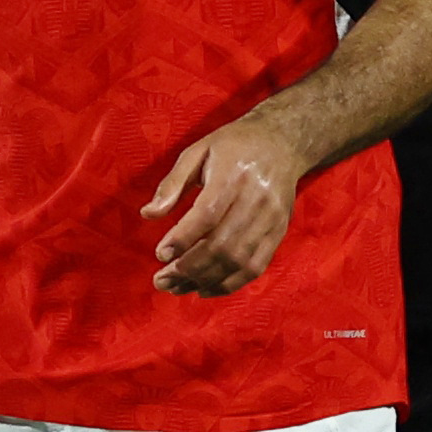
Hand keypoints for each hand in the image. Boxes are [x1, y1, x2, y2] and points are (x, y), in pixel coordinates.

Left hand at [141, 117, 308, 296]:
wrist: (283, 142)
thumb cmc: (234, 145)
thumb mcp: (198, 151)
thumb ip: (172, 183)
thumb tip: (148, 214)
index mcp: (233, 175)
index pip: (208, 215)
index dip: (183, 239)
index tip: (160, 254)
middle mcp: (256, 199)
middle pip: (222, 245)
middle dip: (188, 268)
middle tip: (161, 280)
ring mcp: (271, 219)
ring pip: (238, 261)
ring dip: (205, 280)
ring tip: (177, 288)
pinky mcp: (279, 232)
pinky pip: (255, 266)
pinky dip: (229, 284)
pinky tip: (205, 289)